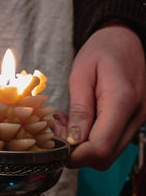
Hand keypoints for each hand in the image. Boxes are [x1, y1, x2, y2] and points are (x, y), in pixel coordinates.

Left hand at [55, 23, 145, 169]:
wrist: (124, 39)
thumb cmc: (100, 51)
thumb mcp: (82, 76)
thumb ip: (80, 110)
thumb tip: (73, 141)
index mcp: (122, 101)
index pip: (100, 147)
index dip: (76, 155)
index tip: (57, 146)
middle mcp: (136, 116)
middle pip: (105, 156)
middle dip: (77, 153)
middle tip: (59, 131)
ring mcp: (138, 120)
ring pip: (109, 153)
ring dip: (83, 147)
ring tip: (68, 123)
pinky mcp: (134, 120)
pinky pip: (112, 141)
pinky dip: (93, 140)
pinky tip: (81, 123)